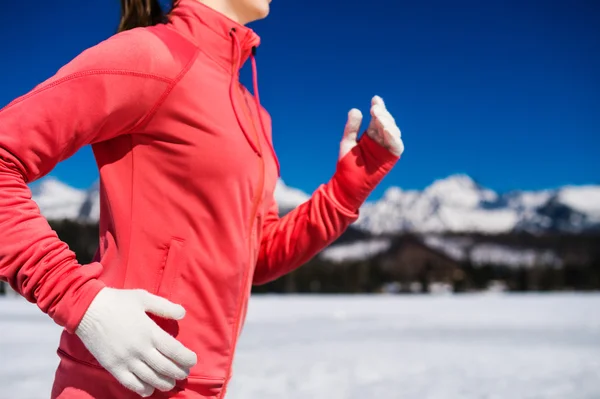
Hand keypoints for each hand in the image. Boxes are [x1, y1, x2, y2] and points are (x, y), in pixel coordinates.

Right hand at [76, 288, 196, 396]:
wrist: (87, 309)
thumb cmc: (118, 301)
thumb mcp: (144, 298)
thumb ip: (164, 307)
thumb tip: (183, 314)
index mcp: (150, 331)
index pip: (175, 351)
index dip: (186, 358)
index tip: (192, 360)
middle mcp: (140, 348)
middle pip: (166, 367)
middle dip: (179, 372)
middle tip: (184, 372)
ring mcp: (126, 360)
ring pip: (151, 378)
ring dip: (164, 383)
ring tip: (171, 382)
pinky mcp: (113, 367)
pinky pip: (131, 384)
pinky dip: (143, 389)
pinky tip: (149, 389)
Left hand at [339, 95, 403, 159]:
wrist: (348, 182)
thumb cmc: (347, 164)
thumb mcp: (347, 142)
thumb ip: (351, 127)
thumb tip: (355, 109)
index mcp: (371, 134)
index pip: (377, 118)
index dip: (378, 107)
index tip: (375, 99)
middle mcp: (380, 139)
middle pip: (386, 122)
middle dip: (382, 114)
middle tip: (375, 108)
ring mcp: (386, 148)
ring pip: (393, 131)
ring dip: (387, 122)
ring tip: (378, 117)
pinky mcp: (391, 157)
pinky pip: (397, 145)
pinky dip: (393, 136)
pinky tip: (386, 128)